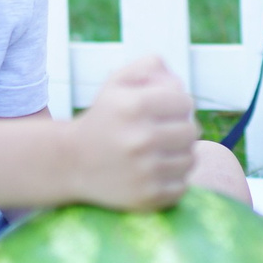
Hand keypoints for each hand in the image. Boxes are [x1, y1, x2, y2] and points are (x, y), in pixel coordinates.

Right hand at [71, 57, 197, 209]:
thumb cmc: (102, 119)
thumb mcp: (116, 83)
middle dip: (181, 128)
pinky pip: (182, 185)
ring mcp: (145, 171)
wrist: (70, 162)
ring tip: (160, 151)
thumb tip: (177, 78)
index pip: (185, 101)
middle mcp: (140, 139)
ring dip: (179, 154)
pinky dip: (173, 179)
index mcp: (134, 106)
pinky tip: (155, 172)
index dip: (178, 104)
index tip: (165, 110)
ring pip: (190, 158)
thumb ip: (148, 66)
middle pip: (192, 130)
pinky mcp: (147, 196)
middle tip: (165, 132)